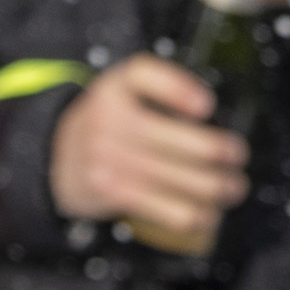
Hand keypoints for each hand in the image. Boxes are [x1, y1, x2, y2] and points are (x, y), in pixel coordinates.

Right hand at [50, 56, 249, 257]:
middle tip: (236, 158)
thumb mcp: (119, 90)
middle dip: (225, 153)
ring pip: (188, 179)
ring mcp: (109, 157)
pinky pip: (170, 209)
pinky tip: (205, 214)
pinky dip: (196, 215)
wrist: (54, 162)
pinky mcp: (112, 191)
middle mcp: (108, 119)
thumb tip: (206, 110)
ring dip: (220, 188)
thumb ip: (160, 86)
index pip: (143, 74)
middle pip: (188, 140)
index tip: (205, 107)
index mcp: (112, 87)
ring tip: (230, 188)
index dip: (180, 90)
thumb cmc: (104, 126)